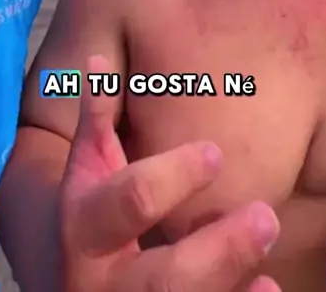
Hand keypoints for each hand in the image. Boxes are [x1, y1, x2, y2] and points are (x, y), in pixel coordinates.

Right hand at [58, 55, 280, 291]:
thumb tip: (96, 58)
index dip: (173, 177)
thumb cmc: (85, 210)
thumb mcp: (85, 165)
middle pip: (162, 279)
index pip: (131, 202)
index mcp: (85, 228)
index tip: (215, 153)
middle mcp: (103, 283)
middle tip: (265, 216)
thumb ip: (95, 117)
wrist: (55, 278)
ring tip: (270, 269)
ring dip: (229, 290)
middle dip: (216, 252)